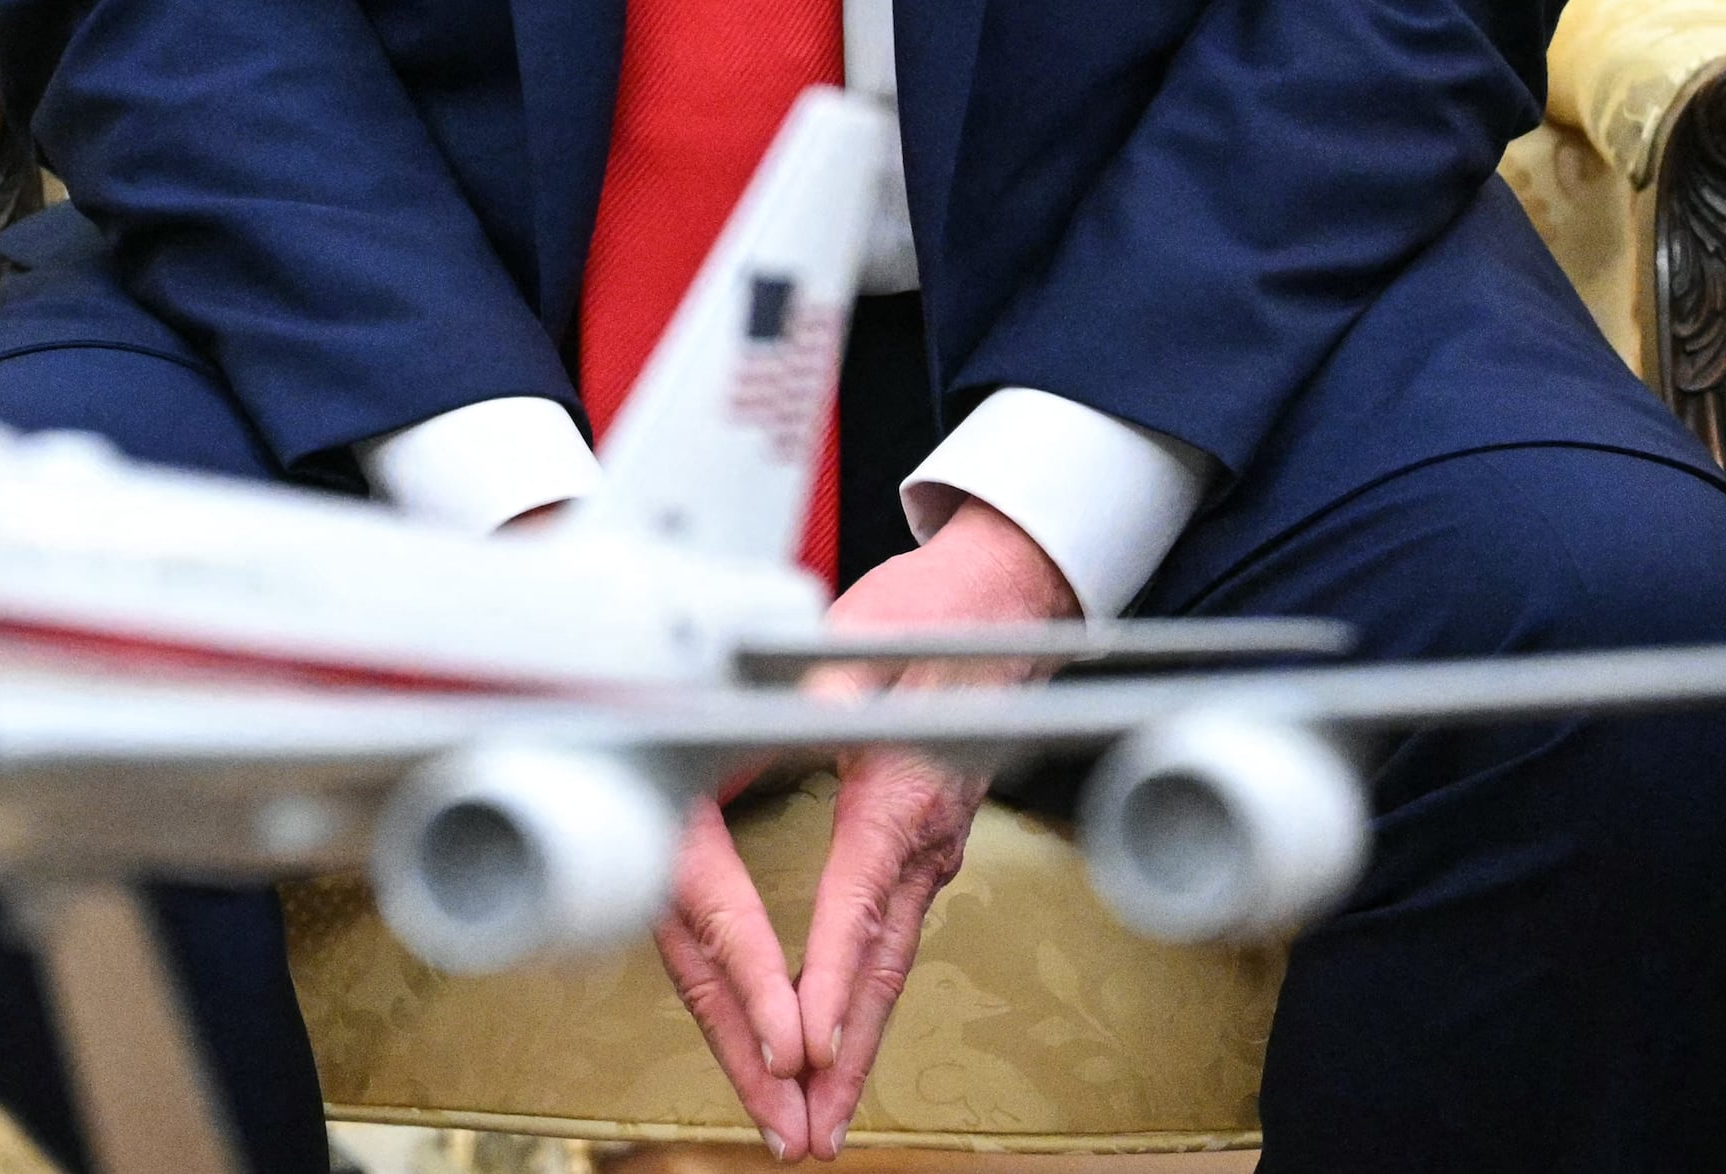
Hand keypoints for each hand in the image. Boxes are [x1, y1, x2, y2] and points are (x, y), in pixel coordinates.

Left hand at [653, 498, 1077, 1158]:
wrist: (1005, 605)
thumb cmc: (924, 618)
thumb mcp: (844, 644)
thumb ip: (795, 697)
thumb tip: (720, 727)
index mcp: (898, 792)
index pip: (855, 903)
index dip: (823, 977)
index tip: (798, 1043)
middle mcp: (920, 840)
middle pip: (872, 968)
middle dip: (837, 1060)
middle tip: (804, 1134)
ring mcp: (928, 854)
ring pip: (883, 971)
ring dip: (849, 1053)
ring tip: (815, 1125)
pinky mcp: (923, 852)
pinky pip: (887, 946)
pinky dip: (860, 1007)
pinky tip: (838, 1054)